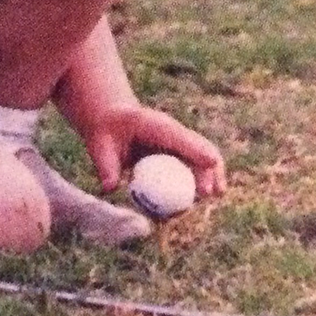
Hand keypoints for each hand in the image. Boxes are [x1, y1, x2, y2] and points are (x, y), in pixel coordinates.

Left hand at [80, 103, 225, 198]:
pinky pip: (195, 163)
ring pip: (202, 155)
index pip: (179, 137)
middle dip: (210, 168)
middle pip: (200, 146)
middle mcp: (171, 131)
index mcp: (153, 125)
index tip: (210, 165)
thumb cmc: (105, 132)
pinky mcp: (178, 150)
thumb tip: (110, 188)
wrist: (110, 120)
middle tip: (211, 192)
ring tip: (216, 194)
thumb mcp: (99, 146)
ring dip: (212, 174)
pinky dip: (202, 177)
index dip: (196, 151)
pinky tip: (203, 195)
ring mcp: (177, 140)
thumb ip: (106, 166)